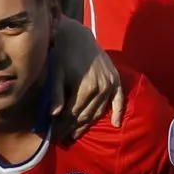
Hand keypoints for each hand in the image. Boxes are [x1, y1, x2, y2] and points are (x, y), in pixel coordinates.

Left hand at [51, 23, 125, 139]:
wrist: (77, 35)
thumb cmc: (62, 53)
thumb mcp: (55, 73)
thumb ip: (56, 94)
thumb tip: (54, 115)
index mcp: (86, 88)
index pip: (73, 114)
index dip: (63, 126)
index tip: (54, 136)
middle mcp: (102, 88)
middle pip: (86, 115)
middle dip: (73, 128)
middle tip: (63, 138)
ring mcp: (111, 84)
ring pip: (99, 111)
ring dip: (88, 123)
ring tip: (76, 134)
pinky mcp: (116, 80)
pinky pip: (119, 99)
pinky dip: (117, 112)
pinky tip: (115, 124)